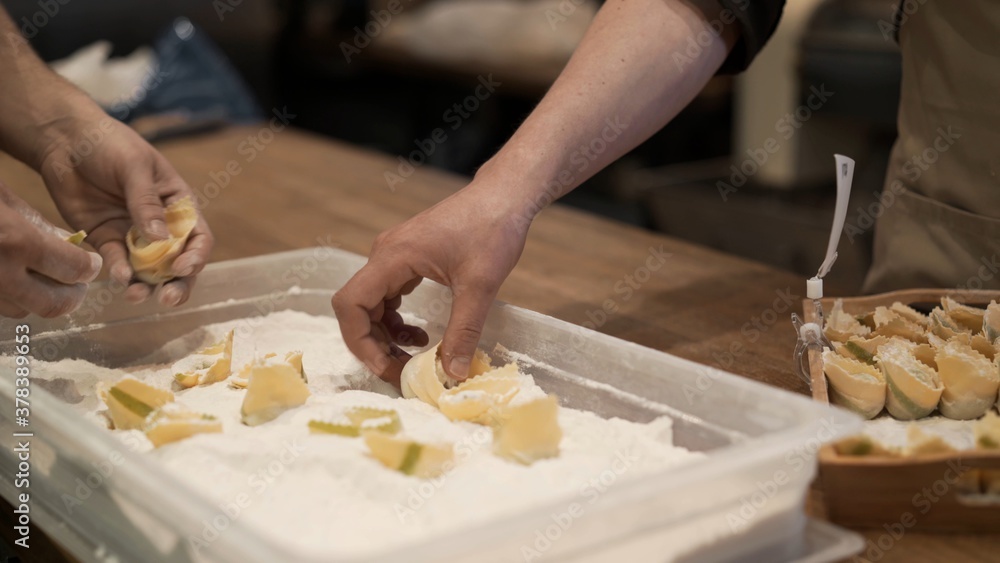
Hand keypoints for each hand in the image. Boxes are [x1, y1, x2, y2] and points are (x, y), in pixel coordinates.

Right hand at [0, 181, 101, 317]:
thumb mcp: (5, 198)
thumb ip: (39, 224)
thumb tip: (68, 243)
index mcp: (17, 241)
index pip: (75, 269)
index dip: (89, 268)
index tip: (92, 263)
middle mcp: (0, 273)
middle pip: (54, 304)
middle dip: (71, 295)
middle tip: (76, 282)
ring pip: (24, 310)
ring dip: (40, 299)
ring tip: (44, 280)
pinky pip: (1, 307)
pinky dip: (14, 299)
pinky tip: (15, 280)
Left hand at [36, 105, 212, 306]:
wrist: (65, 139)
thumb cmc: (110, 144)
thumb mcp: (134, 168)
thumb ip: (146, 204)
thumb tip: (160, 239)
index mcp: (178, 205)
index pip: (197, 237)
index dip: (195, 256)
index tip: (180, 268)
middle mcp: (161, 224)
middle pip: (178, 261)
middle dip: (177, 283)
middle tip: (168, 299)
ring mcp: (134, 234)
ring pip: (148, 269)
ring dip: (147, 285)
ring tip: (136, 295)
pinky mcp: (107, 239)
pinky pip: (118, 261)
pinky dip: (120, 272)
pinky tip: (117, 276)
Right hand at [333, 183, 529, 384]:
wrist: (504, 196)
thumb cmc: (492, 229)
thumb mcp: (480, 285)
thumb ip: (464, 331)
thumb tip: (452, 374)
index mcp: (393, 256)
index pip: (351, 304)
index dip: (360, 341)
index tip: (385, 366)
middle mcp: (385, 254)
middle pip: (357, 308)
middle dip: (373, 345)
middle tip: (401, 372)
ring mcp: (394, 255)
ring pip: (372, 304)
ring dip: (385, 335)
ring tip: (413, 357)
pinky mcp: (407, 258)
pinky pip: (388, 295)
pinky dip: (396, 320)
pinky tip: (419, 335)